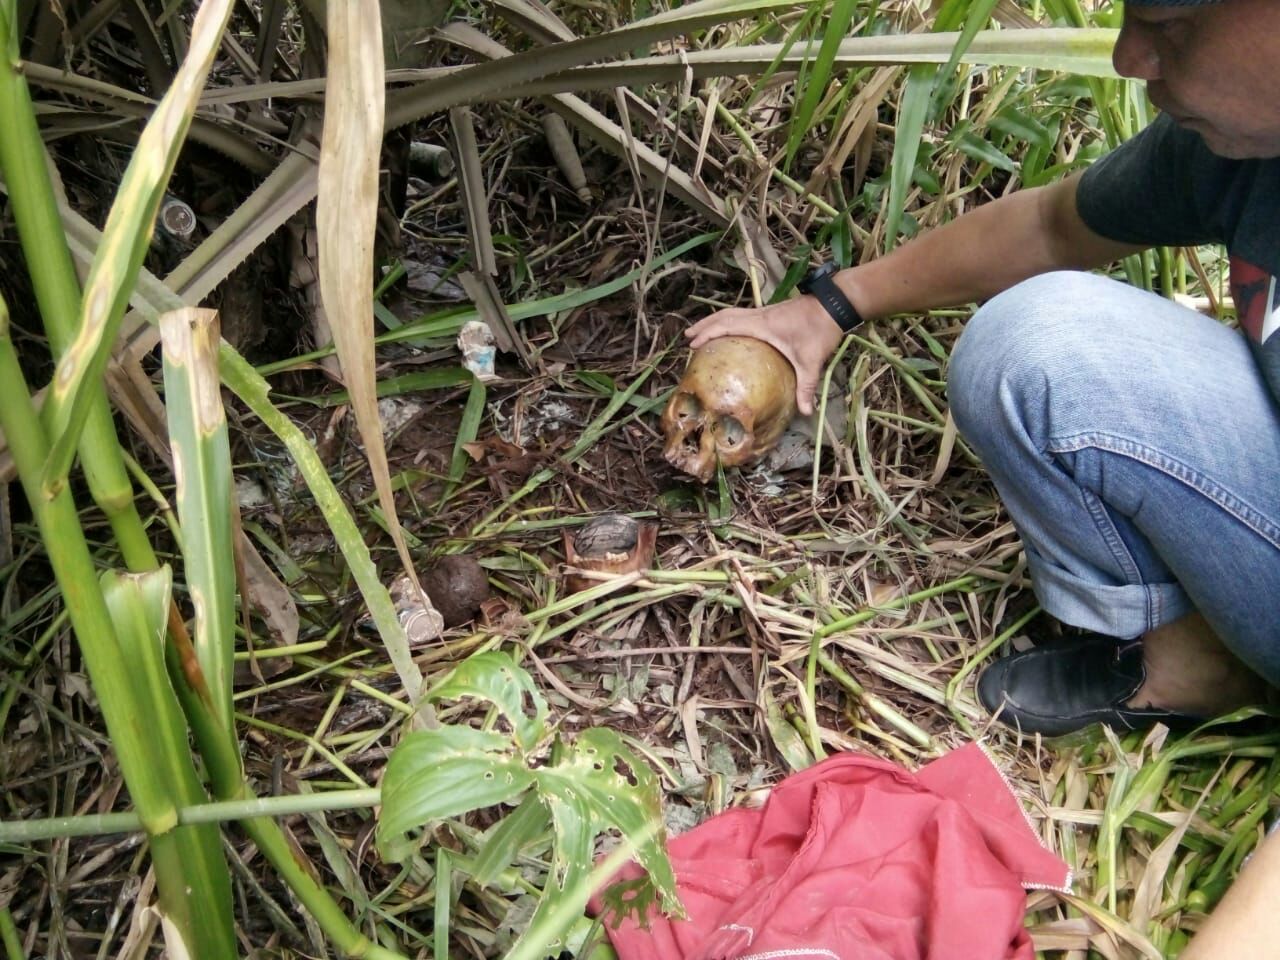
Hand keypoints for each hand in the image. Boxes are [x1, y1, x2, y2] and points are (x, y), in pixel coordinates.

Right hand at [684, 295, 843, 415]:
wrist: (835, 305)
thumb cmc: (820, 330)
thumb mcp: (812, 361)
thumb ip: (806, 386)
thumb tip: (805, 412)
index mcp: (762, 325)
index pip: (728, 325)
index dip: (708, 333)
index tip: (693, 343)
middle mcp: (760, 316)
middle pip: (724, 315)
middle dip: (705, 325)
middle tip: (688, 337)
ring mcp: (765, 312)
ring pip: (733, 312)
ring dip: (715, 320)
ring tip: (701, 331)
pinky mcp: (771, 313)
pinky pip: (743, 315)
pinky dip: (730, 320)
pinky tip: (730, 331)